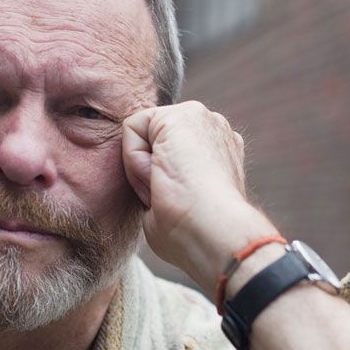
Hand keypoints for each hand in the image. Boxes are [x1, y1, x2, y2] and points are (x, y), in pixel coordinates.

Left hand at [122, 101, 279, 296]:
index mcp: (217, 155)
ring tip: (167, 189)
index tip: (175, 205)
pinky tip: (160, 175)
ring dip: (143, 169)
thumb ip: (166, 187)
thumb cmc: (195, 236)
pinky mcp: (182, 113)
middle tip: (171, 199)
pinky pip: (132, 128)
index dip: (155, 186)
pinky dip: (134, 158)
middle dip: (149, 173)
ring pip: (141, 136)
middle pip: (151, 144)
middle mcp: (213, 131)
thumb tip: (151, 191)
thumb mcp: (180, 206)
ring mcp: (202, 118)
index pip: (163, 156)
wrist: (214, 233)